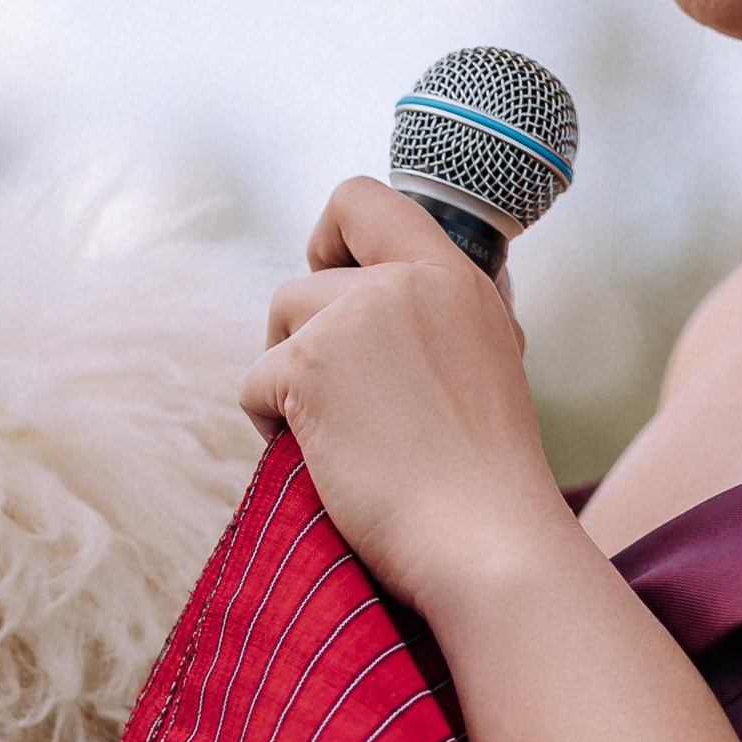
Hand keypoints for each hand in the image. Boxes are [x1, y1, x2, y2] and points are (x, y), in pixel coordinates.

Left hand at [239, 177, 572, 614]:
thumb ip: (436, 319)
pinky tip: (319, 460)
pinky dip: (270, 423)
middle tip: (339, 401)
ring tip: (333, 436)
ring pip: (279, 323)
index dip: (332, 238)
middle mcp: (405, 283)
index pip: (366, 199)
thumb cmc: (486, 479)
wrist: (487, 541)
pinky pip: (254, 381)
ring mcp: (354, 319)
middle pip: (306, 280)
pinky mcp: (308, 366)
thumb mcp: (485, 363)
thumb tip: (369, 305)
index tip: (333, 285)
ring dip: (287, 379)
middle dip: (303, 338)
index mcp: (456, 278)